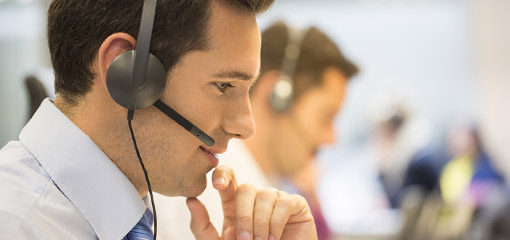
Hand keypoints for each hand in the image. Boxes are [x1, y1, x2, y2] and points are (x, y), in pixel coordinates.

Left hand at [186, 166, 317, 239]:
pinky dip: (276, 222)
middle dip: (244, 215)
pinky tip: (274, 239)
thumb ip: (202, 227)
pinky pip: (284, 202)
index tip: (217, 185)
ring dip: (260, 223)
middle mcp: (256, 199)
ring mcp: (276, 200)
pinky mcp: (296, 205)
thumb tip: (190, 200)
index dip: (223, 174)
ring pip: (265, 195)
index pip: (228, 178)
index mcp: (235, 206)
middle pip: (246, 188)